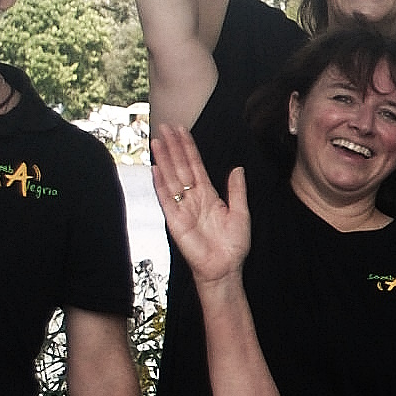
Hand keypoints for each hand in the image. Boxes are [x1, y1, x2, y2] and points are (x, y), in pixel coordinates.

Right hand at [148, 122, 252, 282]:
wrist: (225, 268)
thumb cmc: (233, 245)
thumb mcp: (240, 213)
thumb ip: (236, 190)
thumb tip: (237, 169)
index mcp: (208, 195)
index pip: (195, 165)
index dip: (188, 148)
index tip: (182, 130)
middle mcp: (193, 198)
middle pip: (180, 167)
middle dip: (174, 147)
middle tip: (166, 126)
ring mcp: (183, 208)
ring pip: (171, 178)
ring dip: (164, 159)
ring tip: (158, 141)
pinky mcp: (175, 221)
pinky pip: (166, 199)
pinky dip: (160, 184)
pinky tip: (155, 168)